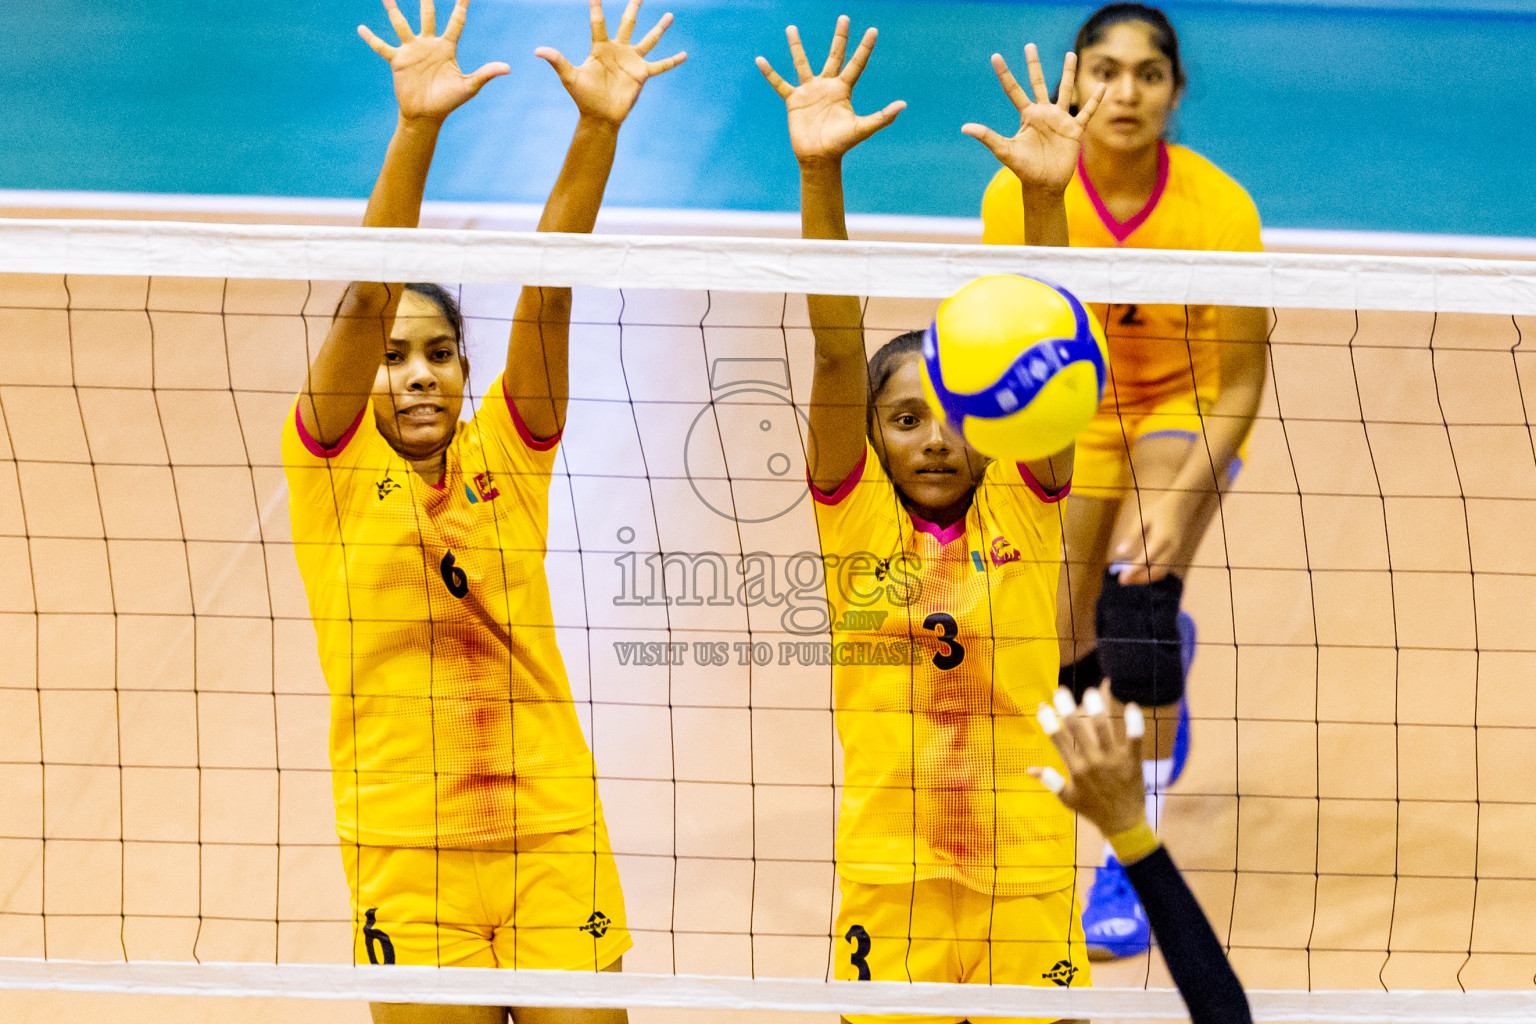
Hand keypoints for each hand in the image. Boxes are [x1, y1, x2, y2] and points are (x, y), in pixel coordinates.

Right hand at [359, 0, 509, 124]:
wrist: (427, 115)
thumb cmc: (449, 101)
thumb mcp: (469, 86)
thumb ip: (485, 74)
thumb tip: (508, 68)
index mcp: (447, 47)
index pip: (456, 21)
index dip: (461, 6)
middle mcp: (428, 44)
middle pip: (428, 15)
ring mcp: (412, 50)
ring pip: (401, 24)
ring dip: (393, 10)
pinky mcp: (398, 61)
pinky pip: (382, 47)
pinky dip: (371, 39)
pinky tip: (361, 28)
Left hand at [536, 0, 685, 127]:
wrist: (600, 117)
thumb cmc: (583, 97)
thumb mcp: (570, 76)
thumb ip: (557, 61)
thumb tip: (538, 50)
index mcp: (600, 48)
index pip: (598, 22)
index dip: (596, 7)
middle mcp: (618, 50)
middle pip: (627, 23)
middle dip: (633, 8)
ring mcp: (631, 61)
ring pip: (648, 40)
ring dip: (659, 28)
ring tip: (670, 15)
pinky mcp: (642, 74)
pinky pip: (660, 66)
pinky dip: (672, 61)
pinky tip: (684, 54)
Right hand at [756, 16, 905, 165]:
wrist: (819, 157)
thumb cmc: (841, 144)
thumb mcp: (862, 129)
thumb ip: (882, 117)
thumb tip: (903, 105)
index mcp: (843, 90)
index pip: (856, 64)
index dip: (865, 47)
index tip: (874, 30)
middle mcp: (827, 86)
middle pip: (834, 55)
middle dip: (840, 37)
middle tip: (844, 17)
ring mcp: (809, 92)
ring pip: (802, 63)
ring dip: (796, 46)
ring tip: (791, 28)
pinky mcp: (794, 101)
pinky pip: (779, 83)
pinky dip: (770, 73)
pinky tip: (760, 60)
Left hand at [961, 45, 1103, 199]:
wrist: (1045, 184)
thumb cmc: (1024, 169)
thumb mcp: (1004, 150)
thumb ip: (987, 137)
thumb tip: (965, 128)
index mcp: (1027, 116)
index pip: (1013, 90)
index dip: (1005, 73)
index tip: (995, 57)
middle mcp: (1043, 113)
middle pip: (1038, 83)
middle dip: (1034, 65)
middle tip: (1029, 46)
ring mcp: (1060, 120)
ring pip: (1065, 91)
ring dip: (1068, 73)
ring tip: (1070, 54)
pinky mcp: (1074, 129)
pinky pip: (1087, 112)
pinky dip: (1095, 100)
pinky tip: (1103, 86)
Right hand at [1033, 686, 1146, 837]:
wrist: (1124, 824)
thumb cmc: (1093, 810)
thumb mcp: (1068, 799)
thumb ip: (1050, 781)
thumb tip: (1028, 769)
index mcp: (1076, 770)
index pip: (1059, 740)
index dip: (1049, 721)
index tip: (1042, 705)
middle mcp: (1093, 762)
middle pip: (1078, 729)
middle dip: (1067, 708)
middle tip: (1061, 690)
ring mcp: (1114, 760)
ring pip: (1104, 729)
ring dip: (1096, 709)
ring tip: (1090, 692)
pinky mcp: (1133, 761)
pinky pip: (1135, 739)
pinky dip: (1134, 723)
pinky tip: (1131, 706)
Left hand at [1111, 491, 1195, 584]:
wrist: (1181, 507)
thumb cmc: (1158, 511)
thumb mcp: (1142, 518)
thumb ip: (1131, 535)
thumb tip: (1119, 552)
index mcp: (1162, 538)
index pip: (1146, 559)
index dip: (1133, 571)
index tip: (1121, 578)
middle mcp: (1171, 548)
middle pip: (1154, 571)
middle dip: (1138, 578)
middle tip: (1121, 580)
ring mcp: (1175, 552)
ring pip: (1160, 573)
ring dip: (1144, 579)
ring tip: (1128, 578)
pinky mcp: (1175, 555)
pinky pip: (1164, 569)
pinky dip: (1151, 575)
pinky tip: (1138, 574)